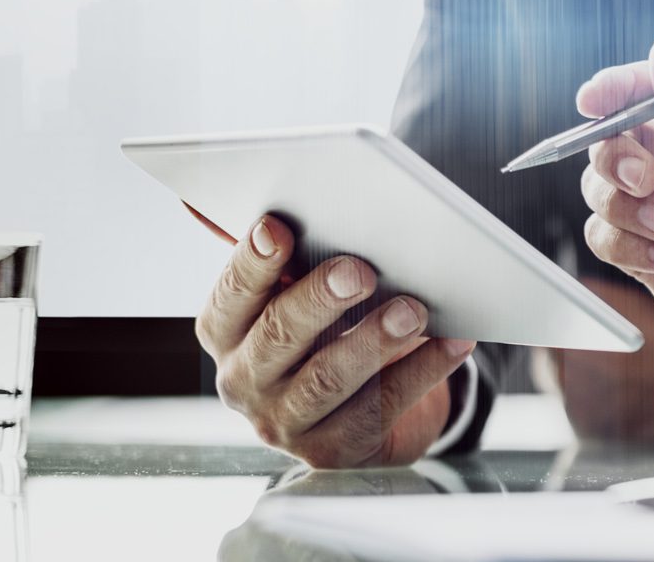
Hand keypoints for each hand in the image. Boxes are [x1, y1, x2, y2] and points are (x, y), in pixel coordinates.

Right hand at [194, 214, 475, 466]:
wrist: (353, 411)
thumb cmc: (319, 333)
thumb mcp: (288, 294)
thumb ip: (262, 253)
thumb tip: (200, 204)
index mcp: (224, 334)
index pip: (231, 295)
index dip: (252, 262)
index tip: (278, 228)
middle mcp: (244, 381)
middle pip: (278, 336)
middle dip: (319, 300)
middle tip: (359, 271)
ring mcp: (286, 422)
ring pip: (328, 379)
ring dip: (374, 341)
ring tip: (414, 310)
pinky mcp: (336, 449)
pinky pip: (382, 407)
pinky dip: (423, 370)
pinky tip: (453, 341)